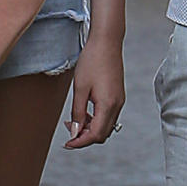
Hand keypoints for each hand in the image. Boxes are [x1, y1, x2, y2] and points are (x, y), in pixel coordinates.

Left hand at [64, 33, 124, 148]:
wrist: (106, 42)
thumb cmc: (92, 61)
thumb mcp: (80, 88)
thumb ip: (78, 113)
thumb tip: (75, 132)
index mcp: (108, 105)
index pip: (95, 135)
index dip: (80, 142)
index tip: (67, 143)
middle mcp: (117, 105)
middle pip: (102, 134)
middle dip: (85, 137)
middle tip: (69, 130)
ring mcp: (119, 100)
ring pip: (106, 126)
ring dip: (90, 128)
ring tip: (74, 120)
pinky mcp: (118, 95)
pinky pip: (108, 115)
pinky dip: (96, 119)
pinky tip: (85, 111)